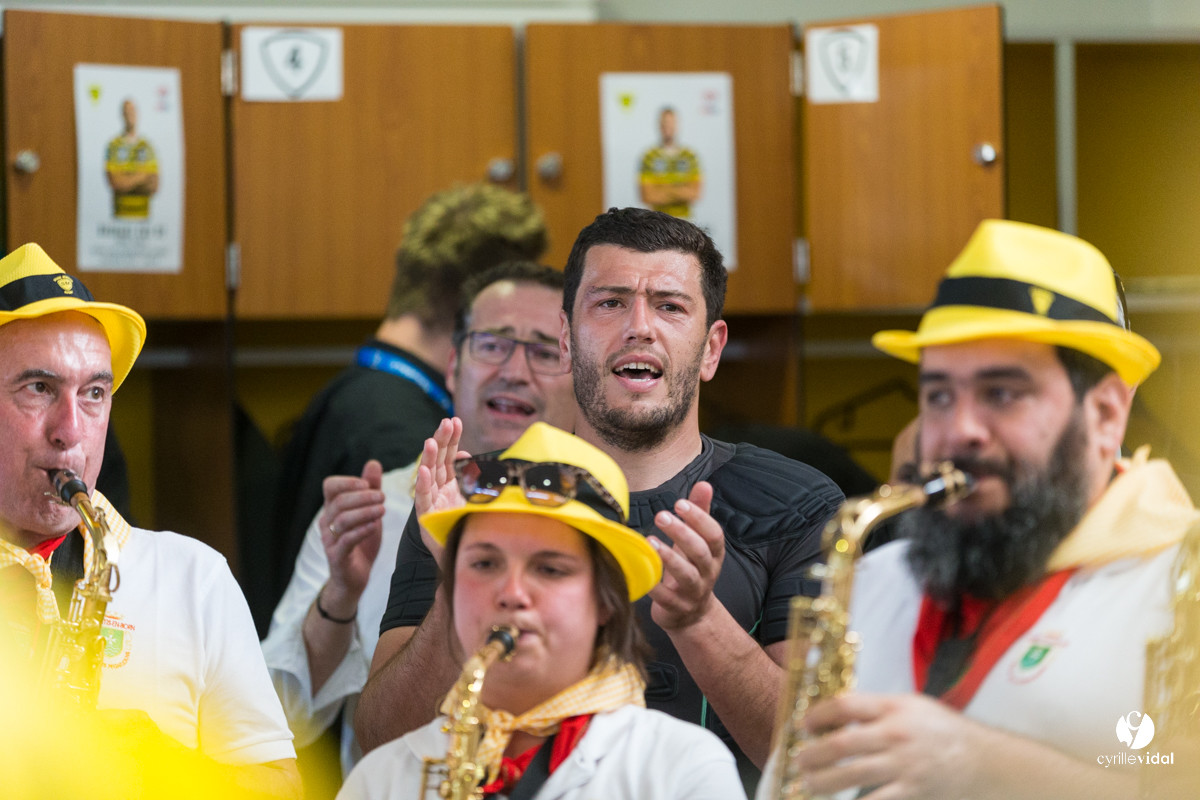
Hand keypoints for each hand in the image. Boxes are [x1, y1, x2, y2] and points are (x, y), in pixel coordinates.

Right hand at [320, 459, 384, 601]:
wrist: (354, 578)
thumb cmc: (361, 541)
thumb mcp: (368, 512)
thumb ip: (370, 489)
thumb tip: (373, 463)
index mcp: (332, 508)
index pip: (330, 486)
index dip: (347, 481)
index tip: (367, 483)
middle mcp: (327, 522)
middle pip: (338, 501)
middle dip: (362, 497)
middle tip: (382, 497)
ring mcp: (330, 540)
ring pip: (342, 520)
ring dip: (364, 512)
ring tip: (383, 510)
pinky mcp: (337, 557)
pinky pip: (346, 541)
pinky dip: (361, 531)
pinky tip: (375, 526)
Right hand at [413, 417, 469, 563]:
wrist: (456, 558)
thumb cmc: (462, 526)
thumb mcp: (470, 497)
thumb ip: (468, 476)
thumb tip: (468, 455)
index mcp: (448, 484)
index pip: (449, 457)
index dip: (451, 439)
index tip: (455, 421)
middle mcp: (437, 490)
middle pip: (438, 461)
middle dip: (442, 441)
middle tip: (447, 422)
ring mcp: (431, 503)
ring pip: (428, 477)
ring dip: (428, 458)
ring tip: (430, 441)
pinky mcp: (426, 519)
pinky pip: (423, 500)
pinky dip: (422, 485)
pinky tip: (422, 471)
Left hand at [647, 481, 723, 630]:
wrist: (691, 614)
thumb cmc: (692, 568)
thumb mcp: (698, 542)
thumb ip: (700, 514)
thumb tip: (704, 484)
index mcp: (714, 555)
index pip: (714, 535)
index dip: (700, 519)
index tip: (680, 503)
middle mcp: (707, 573)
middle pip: (700, 552)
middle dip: (682, 533)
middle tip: (661, 515)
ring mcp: (693, 592)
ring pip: (686, 574)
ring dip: (669, 557)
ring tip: (650, 540)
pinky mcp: (676, 607)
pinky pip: (665, 597)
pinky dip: (654, 585)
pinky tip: (642, 570)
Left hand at [794, 693, 984, 799]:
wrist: (984, 761)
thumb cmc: (942, 730)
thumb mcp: (911, 705)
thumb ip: (876, 709)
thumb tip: (835, 716)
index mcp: (894, 709)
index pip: (845, 706)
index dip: (818, 715)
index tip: (804, 725)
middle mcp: (896, 737)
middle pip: (842, 745)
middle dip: (812, 755)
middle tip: (798, 761)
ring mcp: (904, 768)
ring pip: (852, 777)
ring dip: (824, 783)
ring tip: (810, 785)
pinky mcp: (912, 794)